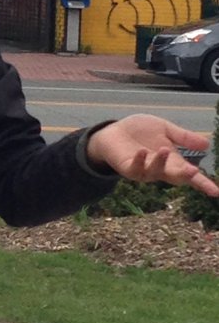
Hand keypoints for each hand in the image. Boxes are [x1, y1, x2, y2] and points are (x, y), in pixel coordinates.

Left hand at [86, 115, 218, 196]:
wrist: (114, 130)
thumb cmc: (140, 132)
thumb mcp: (165, 130)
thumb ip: (184, 137)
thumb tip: (207, 145)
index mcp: (172, 162)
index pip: (190, 176)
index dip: (203, 184)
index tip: (215, 193)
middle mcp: (160, 169)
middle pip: (175, 177)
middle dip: (184, 176)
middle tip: (193, 171)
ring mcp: (144, 170)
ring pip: (155, 172)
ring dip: (161, 162)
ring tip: (165, 149)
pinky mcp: (128, 168)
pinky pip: (135, 169)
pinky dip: (140, 161)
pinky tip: (143, 151)